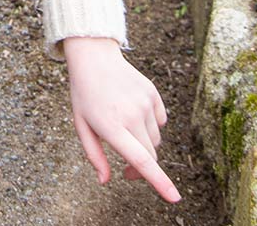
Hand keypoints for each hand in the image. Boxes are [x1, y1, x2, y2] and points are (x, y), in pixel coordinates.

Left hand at [63, 36, 180, 202]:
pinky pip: (160, 121)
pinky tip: (133, 112)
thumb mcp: (81, 125)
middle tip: (128, 172)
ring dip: (143, 143)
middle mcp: (131, 114)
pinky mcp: (153, 93)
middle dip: (142, 168)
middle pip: (150, 155)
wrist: (94, 57)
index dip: (159, 181)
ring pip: (154, 139)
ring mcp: (145, 102)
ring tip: (123, 128)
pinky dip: (150, 124)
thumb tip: (105, 181)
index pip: (141, 159)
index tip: (174, 198)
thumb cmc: (84, 94)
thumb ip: (94, 155)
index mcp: (111, 125)